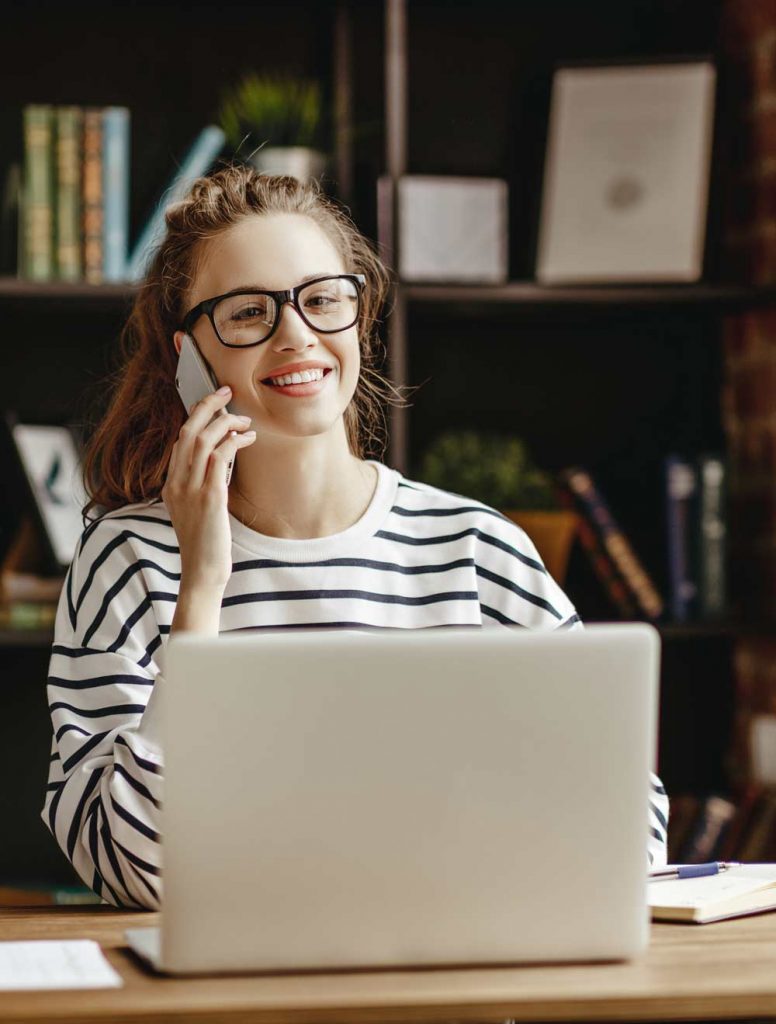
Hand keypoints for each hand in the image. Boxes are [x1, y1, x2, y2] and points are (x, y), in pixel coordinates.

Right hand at [162, 386, 255, 590]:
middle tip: (227, 392)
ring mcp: (191, 490)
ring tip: (244, 420)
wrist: (203, 572)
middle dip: (207, 406)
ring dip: (226, 422)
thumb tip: (219, 460)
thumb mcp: (196, 510)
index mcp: (171, 485)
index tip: (214, 403)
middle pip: (188, 431)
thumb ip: (201, 484)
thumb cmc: (206, 543)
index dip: (196, 416)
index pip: (180, 440)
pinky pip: (220, 458)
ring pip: (203, 440)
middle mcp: (177, 484)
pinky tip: (248, 439)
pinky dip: (234, 441)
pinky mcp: (210, 498)